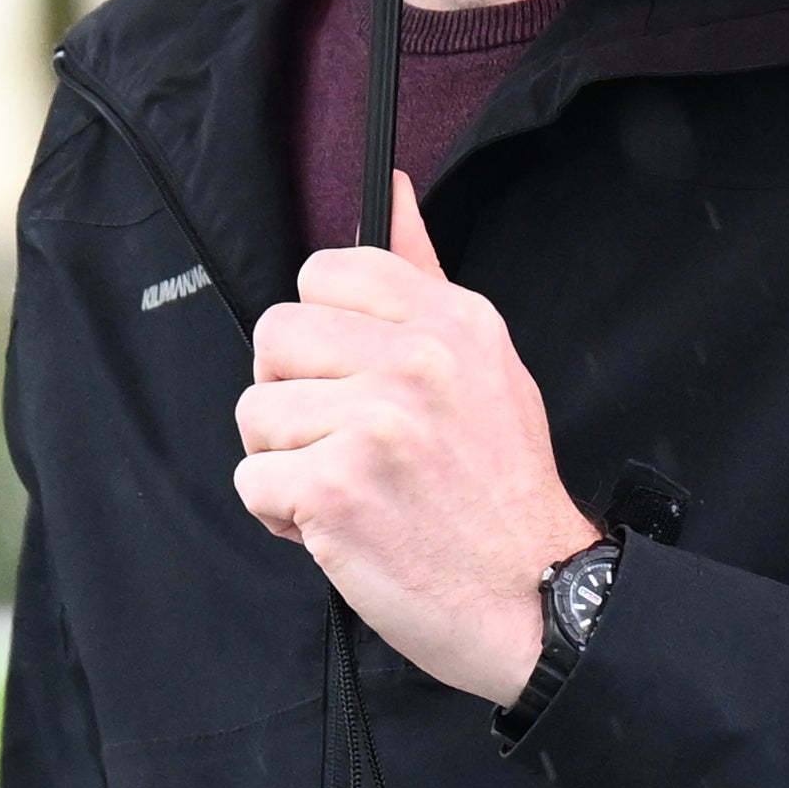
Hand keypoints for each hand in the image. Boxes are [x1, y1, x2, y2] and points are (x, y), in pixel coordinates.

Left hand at [235, 175, 600, 703]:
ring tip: (351, 490)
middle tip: (345, 444)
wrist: (535, 600)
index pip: (323, 274)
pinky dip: (283, 516)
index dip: (320, 337)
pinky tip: (340, 527)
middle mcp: (416, 362)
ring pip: (255, 414)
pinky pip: (253, 479)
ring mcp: (374, 424)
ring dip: (287, 463)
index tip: (351, 381)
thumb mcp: (484, 364)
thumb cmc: (498, 490)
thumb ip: (421, 277)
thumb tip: (389, 187)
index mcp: (452, 322)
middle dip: (292, 398)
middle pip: (273, 338)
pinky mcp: (336, 489)